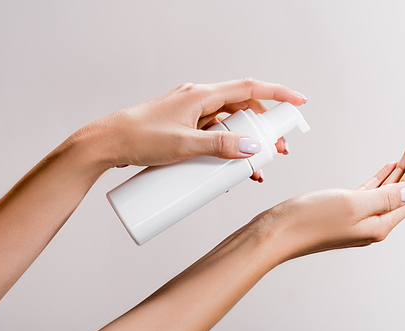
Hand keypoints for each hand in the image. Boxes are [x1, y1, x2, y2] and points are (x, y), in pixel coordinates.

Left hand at [78, 78, 306, 180]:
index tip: (299, 103)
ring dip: (245, 141)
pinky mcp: (183, 128)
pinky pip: (213, 133)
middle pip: (243, 107)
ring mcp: (190, 114)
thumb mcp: (184, 145)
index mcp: (201, 95)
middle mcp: (198, 99)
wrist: (105, 144)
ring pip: (228, 123)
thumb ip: (219, 146)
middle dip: (264, 127)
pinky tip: (229, 169)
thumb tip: (252, 148)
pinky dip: (226, 147)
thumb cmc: (138, 138)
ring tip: (256, 167)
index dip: (278, 94)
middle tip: (277, 150)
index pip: (249, 88)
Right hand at [254, 138, 404, 261]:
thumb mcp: (351, 204)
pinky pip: (373, 191)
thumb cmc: (307, 221)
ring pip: (390, 188)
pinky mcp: (345, 210)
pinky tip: (390, 166)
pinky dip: (384, 177)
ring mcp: (359, 217)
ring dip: (404, 168)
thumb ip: (385, 197)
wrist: (276, 233)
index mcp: (379, 224)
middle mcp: (372, 223)